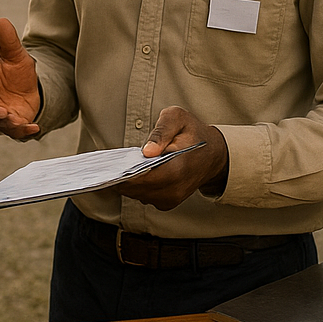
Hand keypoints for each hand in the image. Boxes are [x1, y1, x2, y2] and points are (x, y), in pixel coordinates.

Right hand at [0, 17, 41, 139]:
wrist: (29, 87)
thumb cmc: (15, 70)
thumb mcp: (15, 54)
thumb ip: (8, 40)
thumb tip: (1, 20)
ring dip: (6, 122)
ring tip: (15, 120)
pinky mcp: (12, 124)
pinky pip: (15, 131)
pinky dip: (24, 131)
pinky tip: (35, 127)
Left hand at [114, 106, 229, 210]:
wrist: (212, 154)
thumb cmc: (192, 133)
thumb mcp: (178, 118)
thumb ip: (161, 131)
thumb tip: (147, 152)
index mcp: (178, 169)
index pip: (144, 178)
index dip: (124, 174)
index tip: (110, 166)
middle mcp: (174, 190)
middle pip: (135, 189)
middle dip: (122, 176)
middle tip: (113, 162)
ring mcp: (170, 199)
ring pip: (135, 194)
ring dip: (128, 181)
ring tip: (125, 165)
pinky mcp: (166, 203)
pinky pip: (142, 196)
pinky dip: (135, 185)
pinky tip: (135, 171)